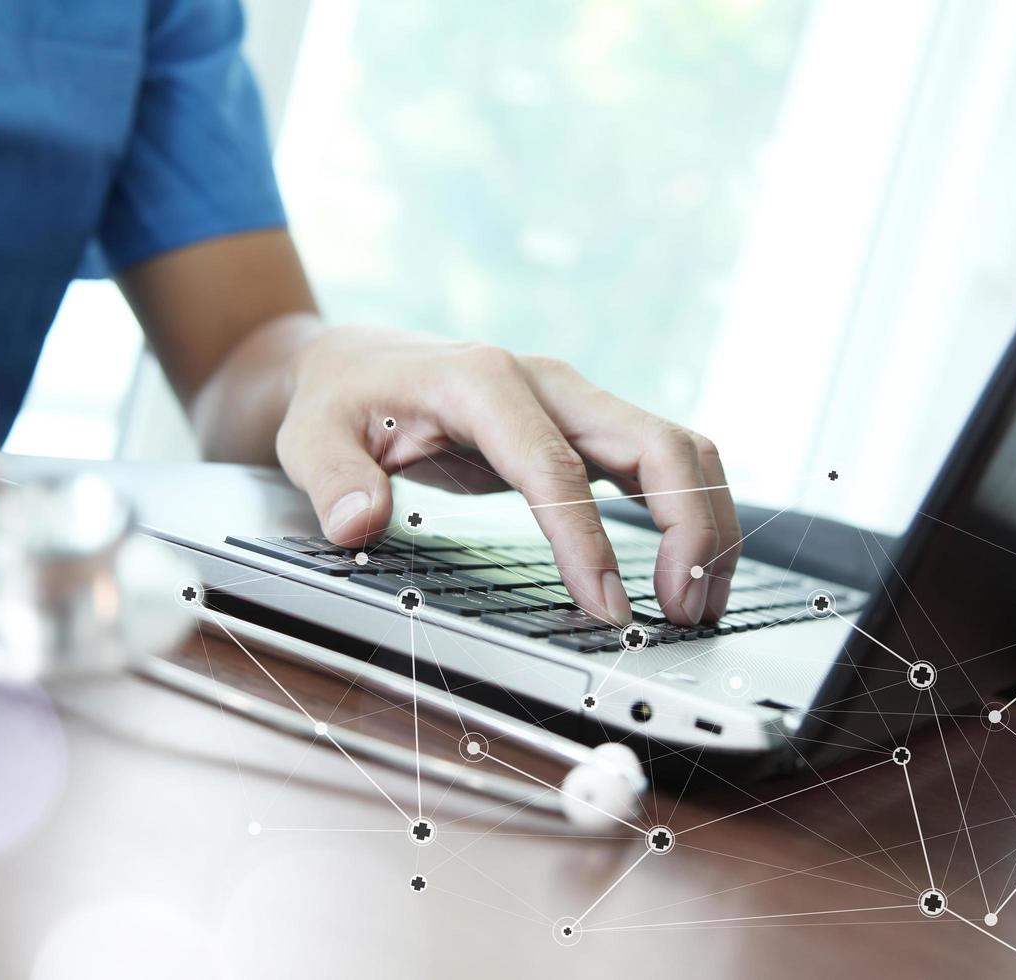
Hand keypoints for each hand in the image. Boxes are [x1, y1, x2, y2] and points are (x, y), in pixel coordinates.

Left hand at [275, 327, 739, 625]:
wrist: (354, 363)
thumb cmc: (337, 402)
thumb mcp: (310, 438)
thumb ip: (332, 480)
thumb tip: (360, 522)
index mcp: (481, 382)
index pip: (554, 466)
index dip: (587, 539)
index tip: (605, 606)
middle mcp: (544, 383)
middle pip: (654, 442)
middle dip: (689, 527)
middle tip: (684, 611)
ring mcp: (572, 401)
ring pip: (676, 448)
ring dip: (706, 523)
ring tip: (699, 602)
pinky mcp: (583, 427)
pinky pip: (660, 462)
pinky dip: (690, 513)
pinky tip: (685, 571)